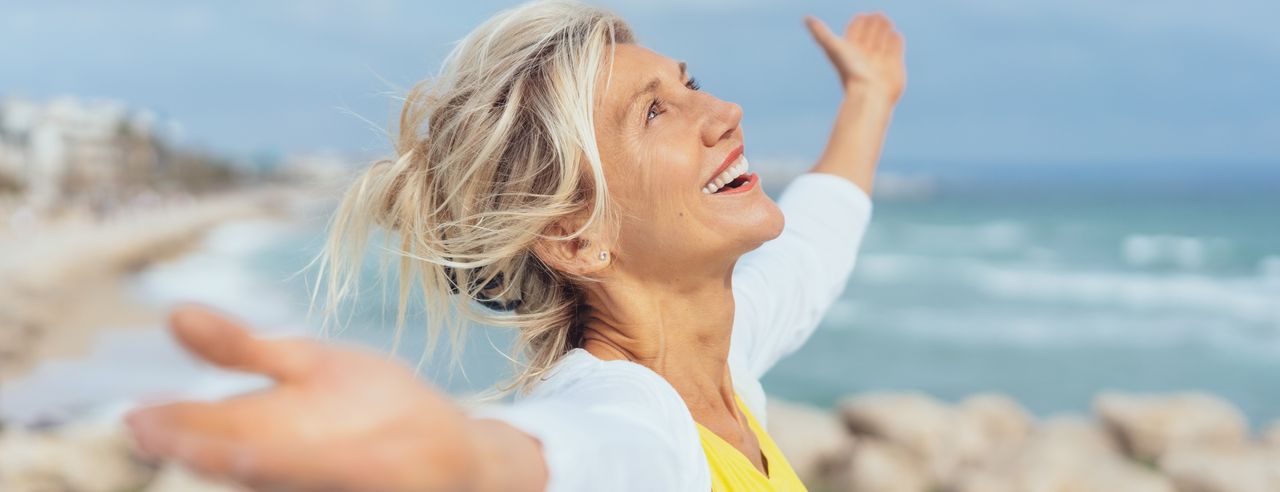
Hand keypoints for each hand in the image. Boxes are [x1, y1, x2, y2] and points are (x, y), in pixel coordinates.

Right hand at [125, 305, 480, 491]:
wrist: (454, 450)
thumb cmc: (371, 409)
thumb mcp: (307, 366)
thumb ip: (243, 349)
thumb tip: (174, 313)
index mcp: (264, 435)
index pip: (208, 433)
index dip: (175, 430)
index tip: (141, 420)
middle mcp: (286, 466)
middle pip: (239, 462)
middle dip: (205, 454)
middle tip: (162, 438)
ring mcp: (324, 479)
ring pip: (280, 476)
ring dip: (257, 470)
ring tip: (236, 458)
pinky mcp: (370, 481)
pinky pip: (332, 478)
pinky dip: (313, 474)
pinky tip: (306, 462)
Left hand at [805, 12, 906, 101]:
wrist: (870, 96)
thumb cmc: (850, 73)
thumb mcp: (833, 48)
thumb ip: (821, 33)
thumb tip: (806, 18)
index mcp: (850, 50)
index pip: (855, 30)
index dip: (859, 22)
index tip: (862, 16)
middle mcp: (864, 54)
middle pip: (869, 33)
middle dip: (873, 23)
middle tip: (876, 15)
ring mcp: (879, 59)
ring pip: (882, 39)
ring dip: (884, 29)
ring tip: (885, 21)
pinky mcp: (893, 64)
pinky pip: (895, 47)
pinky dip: (894, 40)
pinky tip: (894, 35)